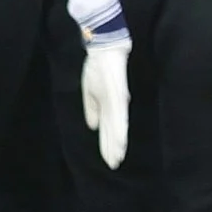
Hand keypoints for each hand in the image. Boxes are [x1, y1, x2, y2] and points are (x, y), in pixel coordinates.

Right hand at [81, 43, 131, 169]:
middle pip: (114, 130)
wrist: (105, 47)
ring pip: (118, 125)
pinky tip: (121, 137)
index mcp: (108, 105)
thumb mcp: (91, 91)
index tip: (110, 160)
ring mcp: (117, 99)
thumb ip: (93, 109)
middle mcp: (116, 104)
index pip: (107, 129)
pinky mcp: (118, 92)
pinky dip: (119, 125)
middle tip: (115, 165)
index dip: (107, 144)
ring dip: (117, 141)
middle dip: (113, 148)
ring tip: (118, 156)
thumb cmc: (99, 68)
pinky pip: (119, 112)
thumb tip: (93, 127)